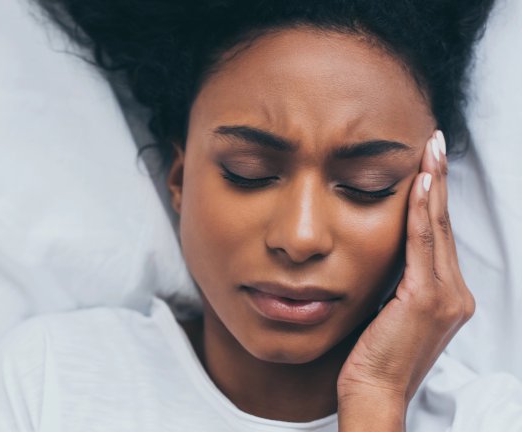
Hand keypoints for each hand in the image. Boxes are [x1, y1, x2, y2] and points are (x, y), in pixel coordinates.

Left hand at [336, 130, 474, 429]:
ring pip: (437, 228)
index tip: (427, 164)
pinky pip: (423, 245)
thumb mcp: (386, 310)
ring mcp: (445, 296)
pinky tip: (420, 183)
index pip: (438, 235)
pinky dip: (422, 211)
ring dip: (433, 185)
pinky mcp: (427, 299)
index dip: (434, 197)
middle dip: (438, 180)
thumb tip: (378, 251)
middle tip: (434, 142)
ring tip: (430, 150)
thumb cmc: (373, 356)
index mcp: (446, 296)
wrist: (373, 392)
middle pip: (442, 224)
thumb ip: (393, 281)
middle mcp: (454, 293)